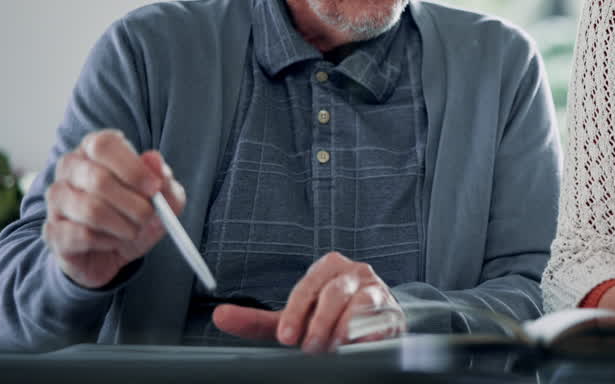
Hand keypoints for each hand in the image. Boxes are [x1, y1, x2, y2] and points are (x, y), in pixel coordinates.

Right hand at [43, 129, 184, 288]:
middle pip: (99, 180)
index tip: (154, 188)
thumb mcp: (163, 197)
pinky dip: (108, 242)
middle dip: (134, 204)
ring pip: (91, 210)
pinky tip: (113, 241)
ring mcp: (56, 198)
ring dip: (124, 226)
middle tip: (148, 216)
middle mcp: (69, 167)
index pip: (104, 145)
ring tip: (133, 231)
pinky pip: (83, 236)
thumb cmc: (137, 213)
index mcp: (94, 148)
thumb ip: (163, 178)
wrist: (115, 251)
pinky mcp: (52, 230)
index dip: (132, 168)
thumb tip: (153, 159)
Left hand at [213, 252, 403, 352]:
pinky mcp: (395, 312)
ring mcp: (378, 289)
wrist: (371, 325)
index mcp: (328, 267)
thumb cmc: (326, 319)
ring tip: (334, 348)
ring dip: (344, 330)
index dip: (296, 313)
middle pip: (334, 294)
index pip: (308, 286)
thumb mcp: (292, 319)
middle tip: (310, 348)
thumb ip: (257, 320)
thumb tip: (219, 316)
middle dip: (319, 324)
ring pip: (360, 304)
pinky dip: (369, 334)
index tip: (287, 337)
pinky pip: (383, 320)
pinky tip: (358, 346)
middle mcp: (354, 272)